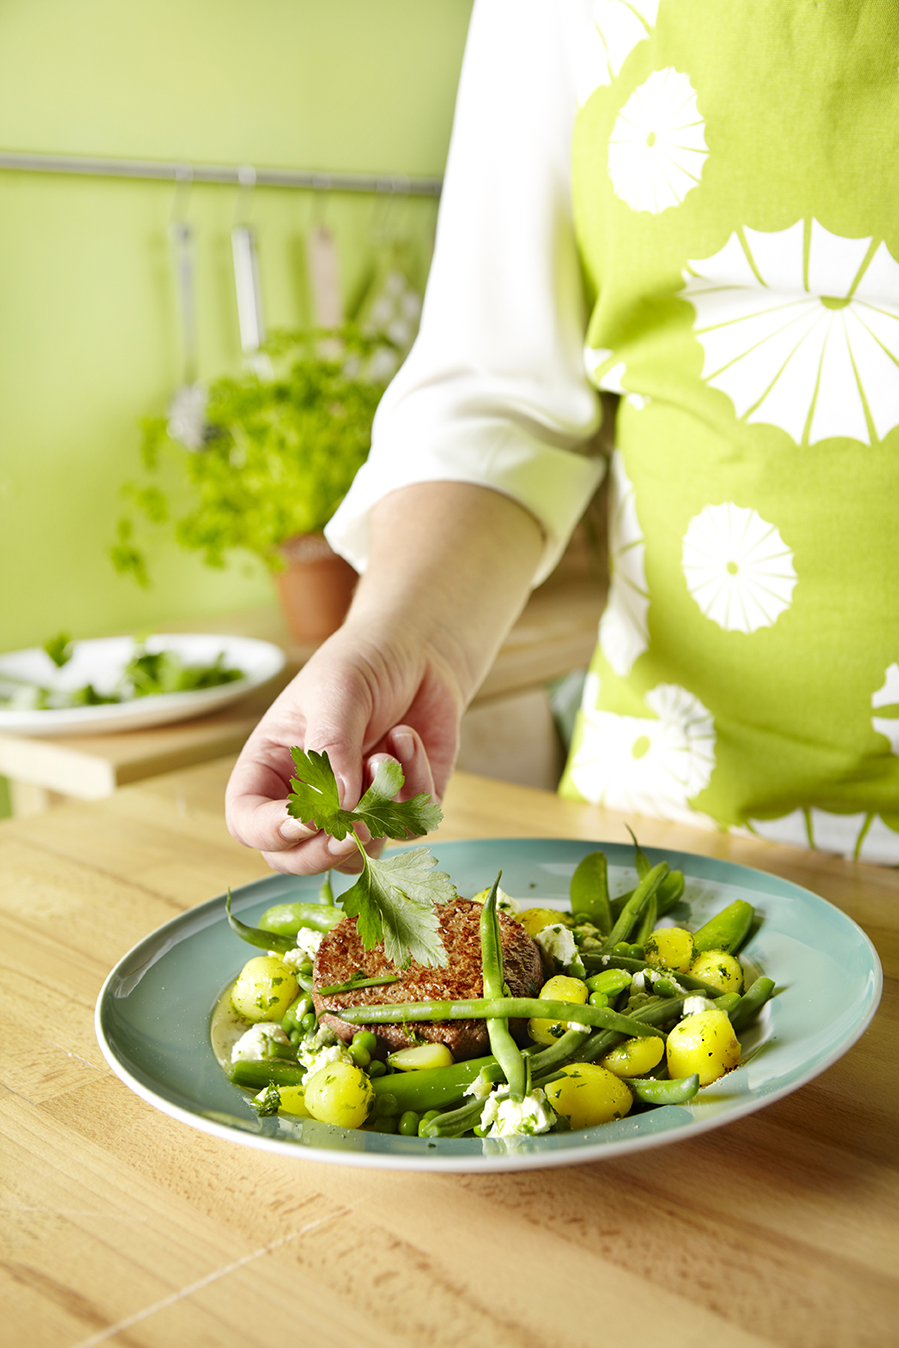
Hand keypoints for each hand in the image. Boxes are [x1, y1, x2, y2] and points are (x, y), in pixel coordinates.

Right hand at [225, 481, 542, 877]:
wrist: (420, 652)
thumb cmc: (363, 664)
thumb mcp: (337, 693)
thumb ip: (332, 748)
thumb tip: (340, 808)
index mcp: (271, 767)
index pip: (248, 821)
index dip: (270, 832)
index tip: (306, 821)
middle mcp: (307, 797)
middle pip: (295, 858)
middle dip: (325, 851)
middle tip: (355, 830)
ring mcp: (353, 809)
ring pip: (354, 857)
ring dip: (376, 813)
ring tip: (385, 753)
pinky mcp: (399, 811)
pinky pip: (406, 827)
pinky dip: (414, 784)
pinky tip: (409, 738)